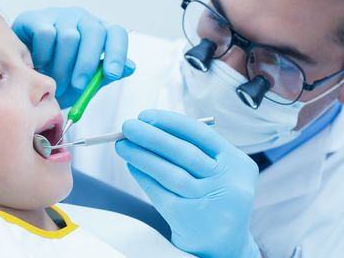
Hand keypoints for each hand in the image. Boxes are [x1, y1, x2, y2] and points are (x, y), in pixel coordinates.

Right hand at [12, 7, 134, 107]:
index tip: (112, 73)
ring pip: (69, 37)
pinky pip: (46, 34)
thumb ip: (103, 76)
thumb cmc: (56, 78)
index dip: (117, 52)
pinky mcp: (36, 18)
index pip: (116, 34)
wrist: (23, 78)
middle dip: (87, 64)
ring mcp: (59, 16)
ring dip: (62, 66)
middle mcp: (82, 20)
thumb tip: (130, 67)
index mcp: (99, 34)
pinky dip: (43, 56)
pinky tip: (39, 66)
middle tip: (78, 86)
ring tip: (55, 82)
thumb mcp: (84, 83)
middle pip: (94, 32)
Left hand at [116, 110, 259, 257]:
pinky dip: (143, 176)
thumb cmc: (214, 196)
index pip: (201, 134)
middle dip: (151, 136)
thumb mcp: (217, 171)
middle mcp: (228, 183)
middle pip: (183, 152)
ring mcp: (210, 203)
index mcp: (238, 164)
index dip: (170, 122)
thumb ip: (192, 148)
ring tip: (122, 145)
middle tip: (127, 127)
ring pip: (169, 172)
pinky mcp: (189, 219)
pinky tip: (132, 165)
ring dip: (141, 155)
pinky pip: (160, 192)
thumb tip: (148, 126)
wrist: (224, 244)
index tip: (145, 115)